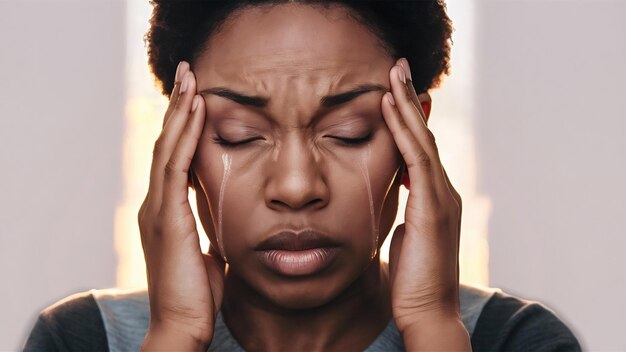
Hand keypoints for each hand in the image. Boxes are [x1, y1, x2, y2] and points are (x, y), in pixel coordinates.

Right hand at [138, 61, 224, 349]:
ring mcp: (157, 207)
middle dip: (178, 107)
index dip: (182, 127)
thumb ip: (212, 228)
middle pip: (166, 144)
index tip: (195, 100)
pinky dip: (186, 134)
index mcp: (164, 211)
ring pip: (168, 146)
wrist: (182, 324)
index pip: (172, 158)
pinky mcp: (166, 215)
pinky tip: (197, 109)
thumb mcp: (208, 251)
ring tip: (191, 78)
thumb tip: (228, 216)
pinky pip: (176, 164)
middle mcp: (156, 203)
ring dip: (181, 110)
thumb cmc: (197, 294)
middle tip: (189, 74)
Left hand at [382, 58, 468, 348]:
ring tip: (395, 73)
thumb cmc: (414, 279)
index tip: (395, 91)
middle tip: (399, 68)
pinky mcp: (433, 208)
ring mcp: (441, 198)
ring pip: (422, 140)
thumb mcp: (406, 233)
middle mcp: (443, 191)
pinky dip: (404, 130)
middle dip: (411, 100)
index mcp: (435, 197)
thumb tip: (394, 188)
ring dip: (407, 104)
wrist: (428, 312)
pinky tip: (390, 106)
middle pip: (424, 135)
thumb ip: (404, 207)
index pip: (420, 148)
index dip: (409, 118)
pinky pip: (417, 159)